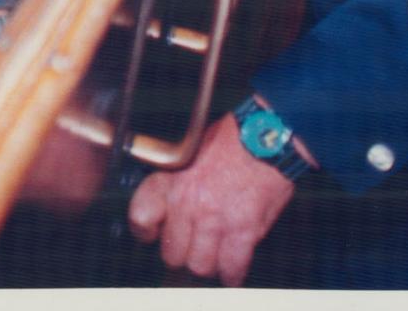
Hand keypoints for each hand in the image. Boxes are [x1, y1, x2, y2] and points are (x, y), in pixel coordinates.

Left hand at [126, 114, 296, 286]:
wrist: (267, 135)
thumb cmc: (233, 139)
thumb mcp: (191, 153)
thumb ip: (177, 183)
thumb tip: (174, 210)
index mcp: (171, 180)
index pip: (141, 218)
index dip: (146, 232)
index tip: (153, 234)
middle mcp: (188, 203)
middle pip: (172, 253)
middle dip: (183, 253)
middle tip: (193, 248)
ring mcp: (215, 220)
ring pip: (200, 265)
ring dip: (208, 265)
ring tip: (215, 258)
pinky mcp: (243, 230)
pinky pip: (232, 266)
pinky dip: (233, 273)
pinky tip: (233, 269)